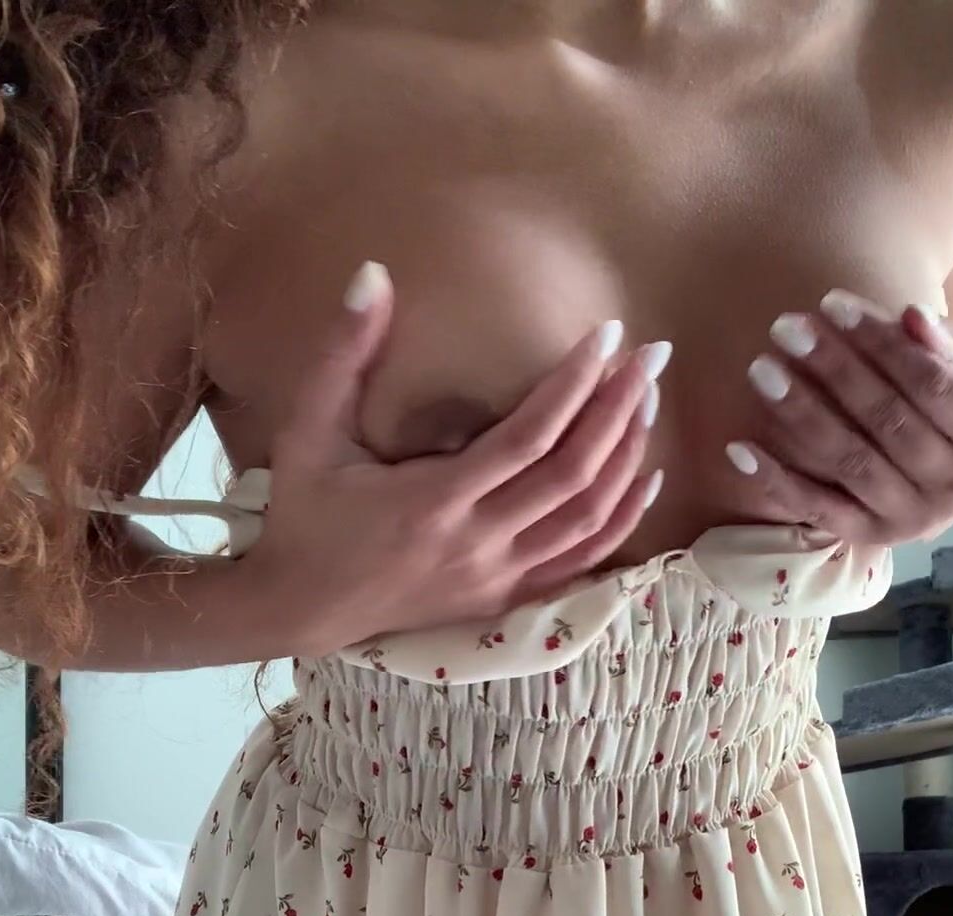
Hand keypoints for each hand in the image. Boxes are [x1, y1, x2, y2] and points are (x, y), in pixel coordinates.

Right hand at [247, 262, 667, 654]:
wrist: (301, 606)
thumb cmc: (305, 512)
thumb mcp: (308, 430)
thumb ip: (342, 353)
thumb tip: (375, 273)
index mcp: (432, 502)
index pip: (526, 440)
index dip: (573, 386)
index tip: (606, 335)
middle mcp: (475, 545)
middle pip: (571, 477)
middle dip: (618, 411)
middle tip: (650, 358)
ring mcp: (495, 578)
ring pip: (586, 521)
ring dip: (626, 460)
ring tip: (647, 402)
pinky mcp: (503, 599)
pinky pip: (580, 562)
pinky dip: (620, 521)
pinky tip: (644, 479)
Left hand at [725, 291, 952, 546]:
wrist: (934, 481)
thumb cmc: (941, 414)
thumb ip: (937, 347)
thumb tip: (913, 317)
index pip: (931, 382)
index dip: (881, 341)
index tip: (832, 303)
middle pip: (887, 419)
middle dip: (833, 368)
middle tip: (785, 327)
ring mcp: (910, 519)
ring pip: (849, 460)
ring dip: (800, 413)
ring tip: (762, 370)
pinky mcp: (866, 538)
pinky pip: (816, 509)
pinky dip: (776, 480)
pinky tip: (740, 447)